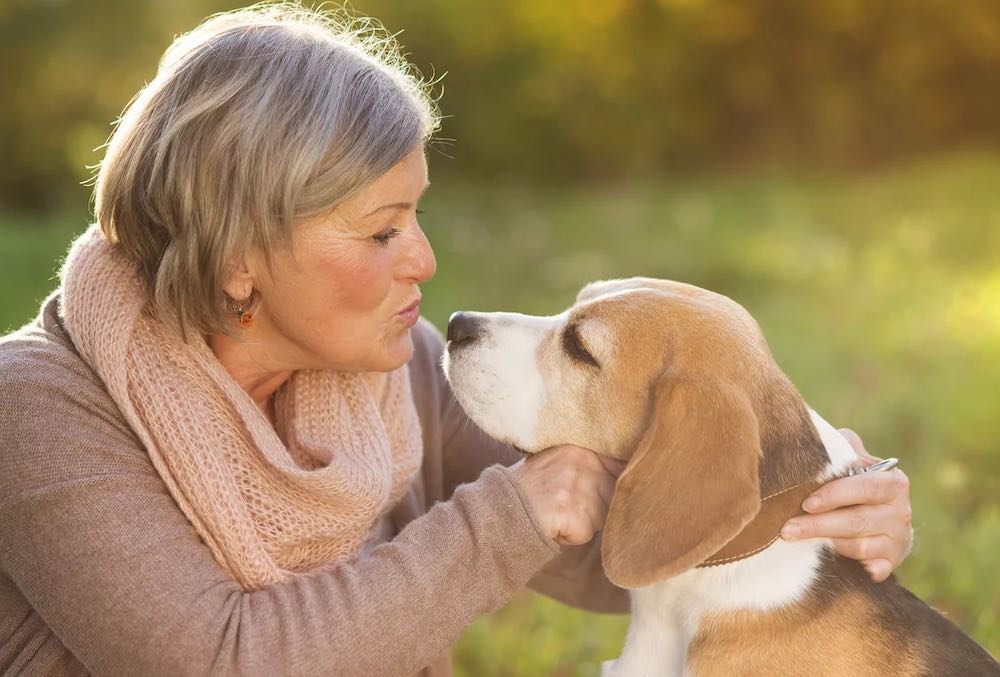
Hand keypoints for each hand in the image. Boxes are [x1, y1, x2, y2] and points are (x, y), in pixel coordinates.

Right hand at [511, 445, 625, 545]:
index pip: (619, 464)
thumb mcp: (557, 462)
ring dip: (582, 523)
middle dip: (594, 507)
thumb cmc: (528, 488)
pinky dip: (571, 536)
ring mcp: (578, 486)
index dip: (614, 482)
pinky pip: (586, 534)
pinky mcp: (572, 512)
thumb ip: (587, 463)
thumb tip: (624, 470)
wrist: (500, 507)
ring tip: (556, 512)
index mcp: (581, 447)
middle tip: (564, 504)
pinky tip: (551, 523)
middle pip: (612, 496)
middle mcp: (583, 462)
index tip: (604, 491)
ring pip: (600, 518)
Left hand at [780, 428, 912, 581]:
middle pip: (858, 520)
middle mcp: (901, 512)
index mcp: (893, 483)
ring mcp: (898, 541)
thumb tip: (815, 436)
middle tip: (787, 528)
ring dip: (825, 543)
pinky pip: (871, 569)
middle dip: (819, 524)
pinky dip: (853, 566)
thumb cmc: (857, 485)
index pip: (867, 487)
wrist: (883, 521)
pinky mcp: (891, 564)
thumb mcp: (854, 463)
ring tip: (793, 538)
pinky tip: (829, 562)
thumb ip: (842, 450)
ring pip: (859, 546)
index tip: (807, 502)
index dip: (836, 494)